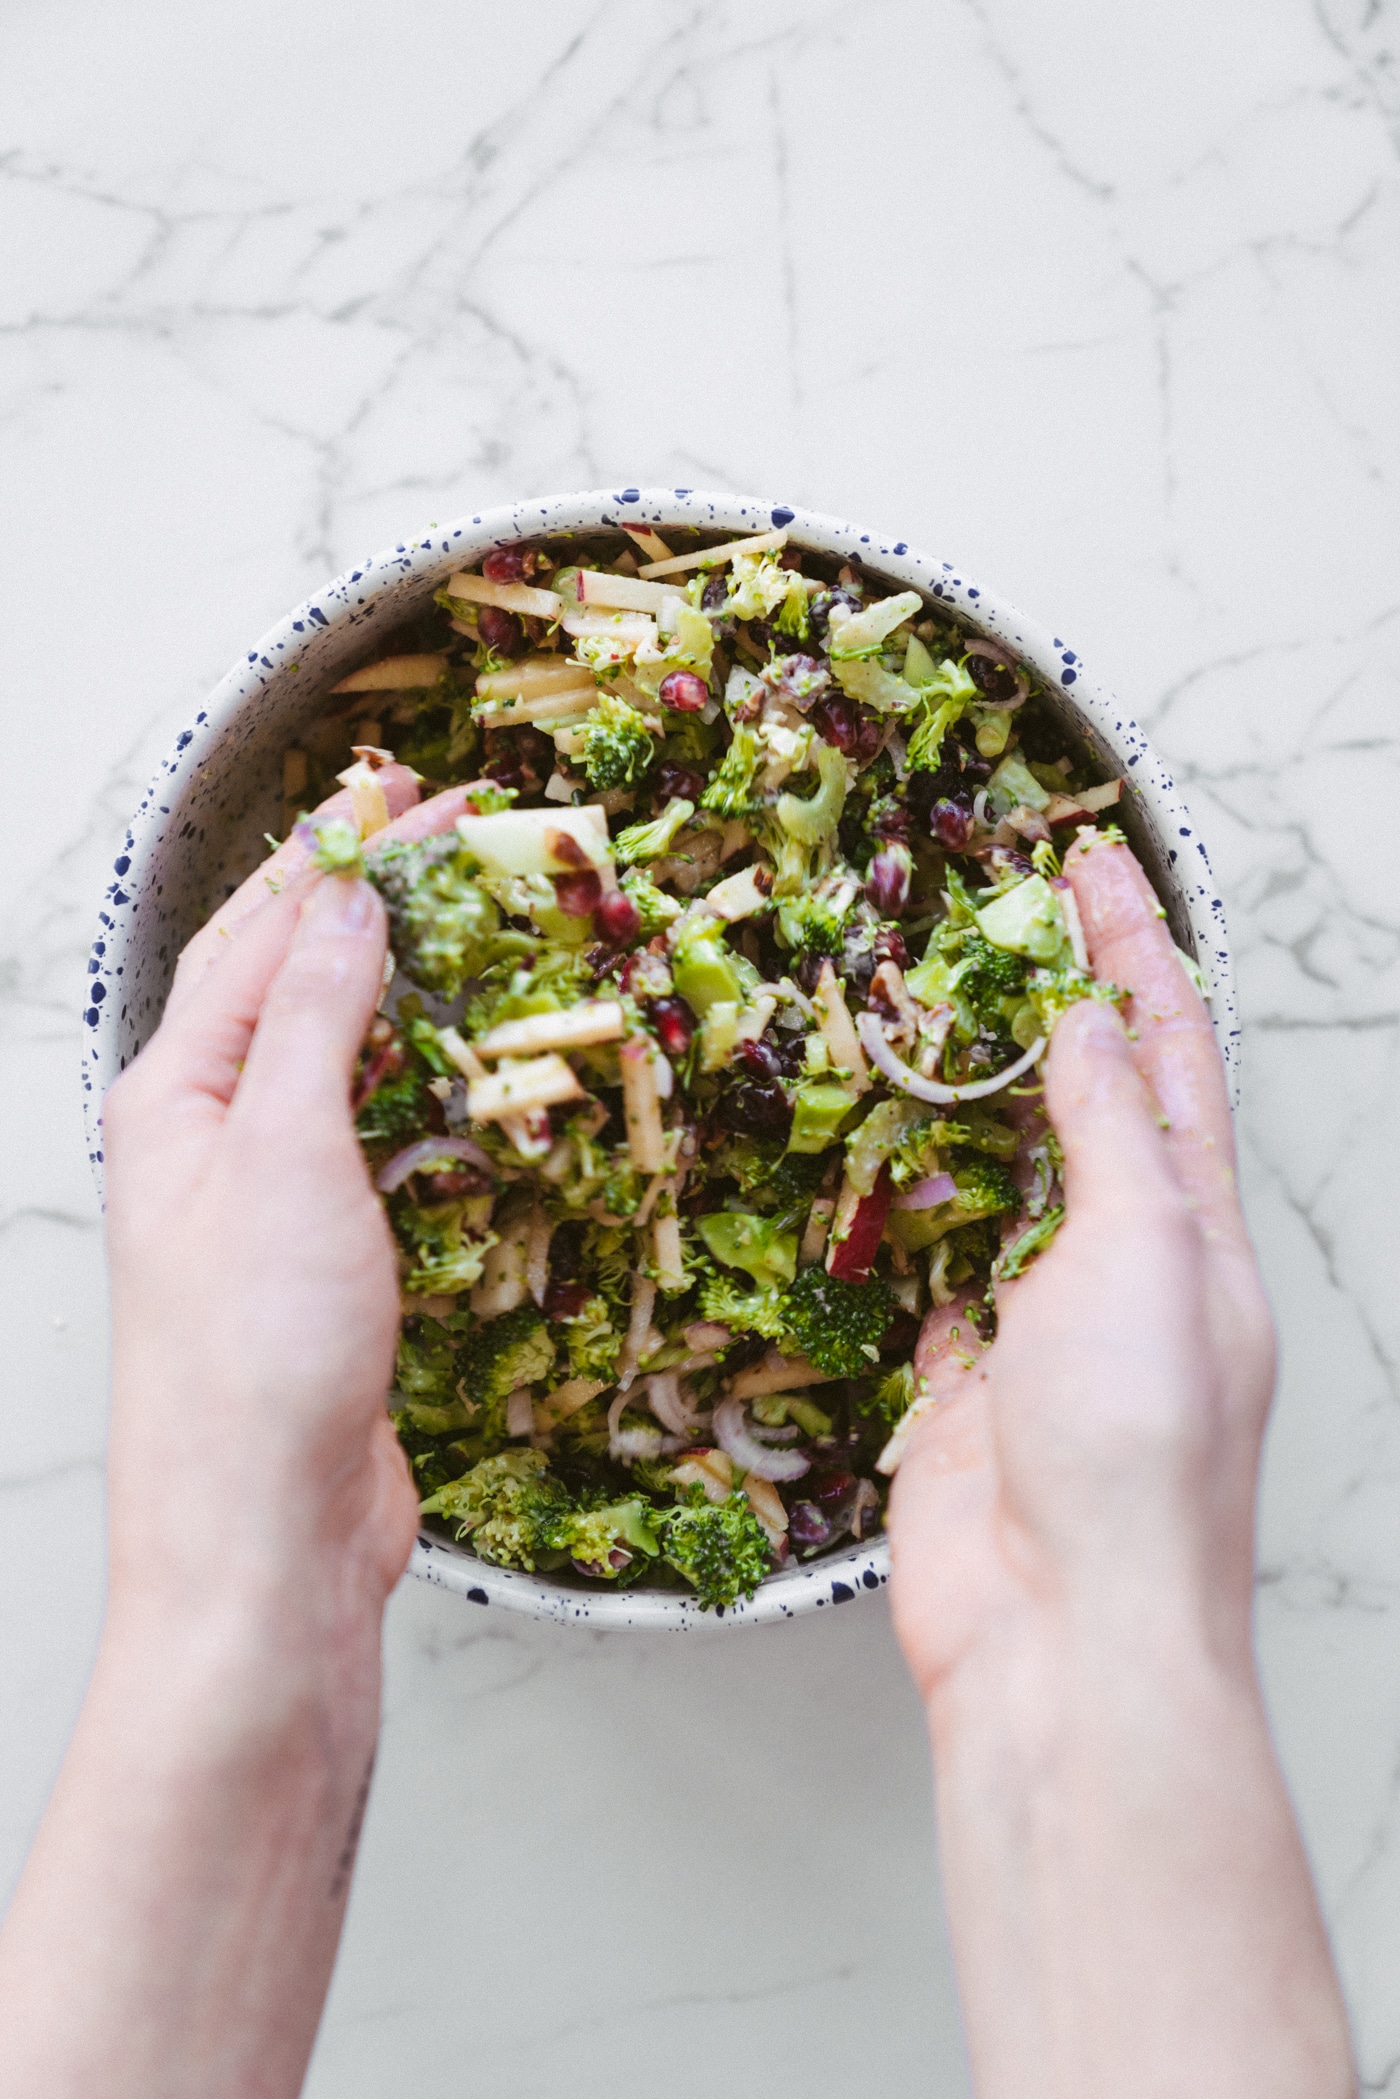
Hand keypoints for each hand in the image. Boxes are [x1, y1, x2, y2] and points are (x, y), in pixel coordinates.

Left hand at [0, 780, 472, 2098]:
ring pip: (335, 1058)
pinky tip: (467, 1075)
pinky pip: (374, 1139)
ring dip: (402, 990)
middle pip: (290, 982)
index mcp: (172, 1096)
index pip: (259, 932)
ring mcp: (265, 1199)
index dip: (342, 853)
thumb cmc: (250, 1371)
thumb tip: (347, 900)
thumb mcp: (283, 1158)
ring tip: (477, 933)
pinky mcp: (323, 1259)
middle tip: (465, 842)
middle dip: (372, 907)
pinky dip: (424, 1087)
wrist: (265, 1547)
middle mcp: (208, 1137)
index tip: (419, 795)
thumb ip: (314, 1017)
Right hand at [890, 831, 1272, 1696]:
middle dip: (1052, 1008)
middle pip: (1089, 1106)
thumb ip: (1107, 1138)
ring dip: (969, 1100)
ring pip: (1003, 1181)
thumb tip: (1087, 1030)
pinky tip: (886, 1166)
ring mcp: (1042, 1325)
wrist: (1064, 1630)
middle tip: (995, 915)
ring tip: (924, 1010)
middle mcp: (1126, 1267)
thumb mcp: (1142, 1257)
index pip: (1167, 1055)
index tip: (1091, 864)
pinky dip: (909, 1214)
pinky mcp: (964, 1381)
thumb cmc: (1133, 1454)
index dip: (1133, 953)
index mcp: (1195, 1230)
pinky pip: (935, 1274)